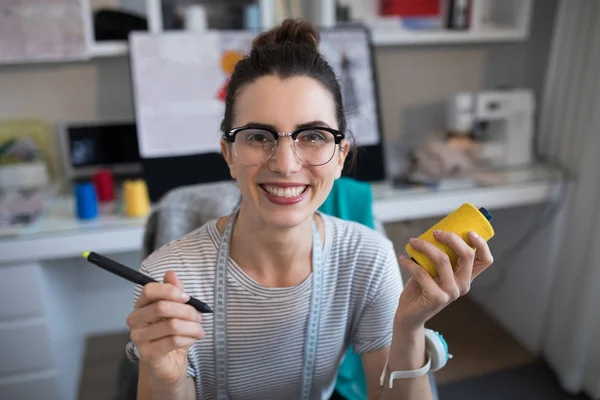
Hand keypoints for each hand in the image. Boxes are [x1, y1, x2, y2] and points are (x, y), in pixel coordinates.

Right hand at [126, 270, 204, 386]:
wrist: (170, 362)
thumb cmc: (172, 333)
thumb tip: (170, 273)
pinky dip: (188, 339)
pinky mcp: (147, 353)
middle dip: (187, 311)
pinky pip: (173, 341)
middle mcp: (135, 320)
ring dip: (192, 327)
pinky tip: (191, 339)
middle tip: (199, 317)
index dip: (170, 291)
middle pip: (162, 307)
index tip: (187, 297)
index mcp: (141, 305)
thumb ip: (174, 291)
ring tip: (199, 330)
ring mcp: (138, 338)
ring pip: (171, 325)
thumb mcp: (176, 309)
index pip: (149, 290)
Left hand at [395, 230, 493, 330]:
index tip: (469, 231)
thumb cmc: (421, 288)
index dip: (481, 244)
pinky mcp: (437, 298)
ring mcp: (451, 292)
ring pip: (443, 260)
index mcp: (466, 277)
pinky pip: (423, 273)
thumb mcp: (434, 271)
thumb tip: (434, 233)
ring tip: (413, 242)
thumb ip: (440, 257)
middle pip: (467, 255)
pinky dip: (410, 263)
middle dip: (451, 238)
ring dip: (425, 246)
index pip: (485, 261)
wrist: (410, 315)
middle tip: (435, 232)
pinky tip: (403, 259)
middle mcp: (463, 285)